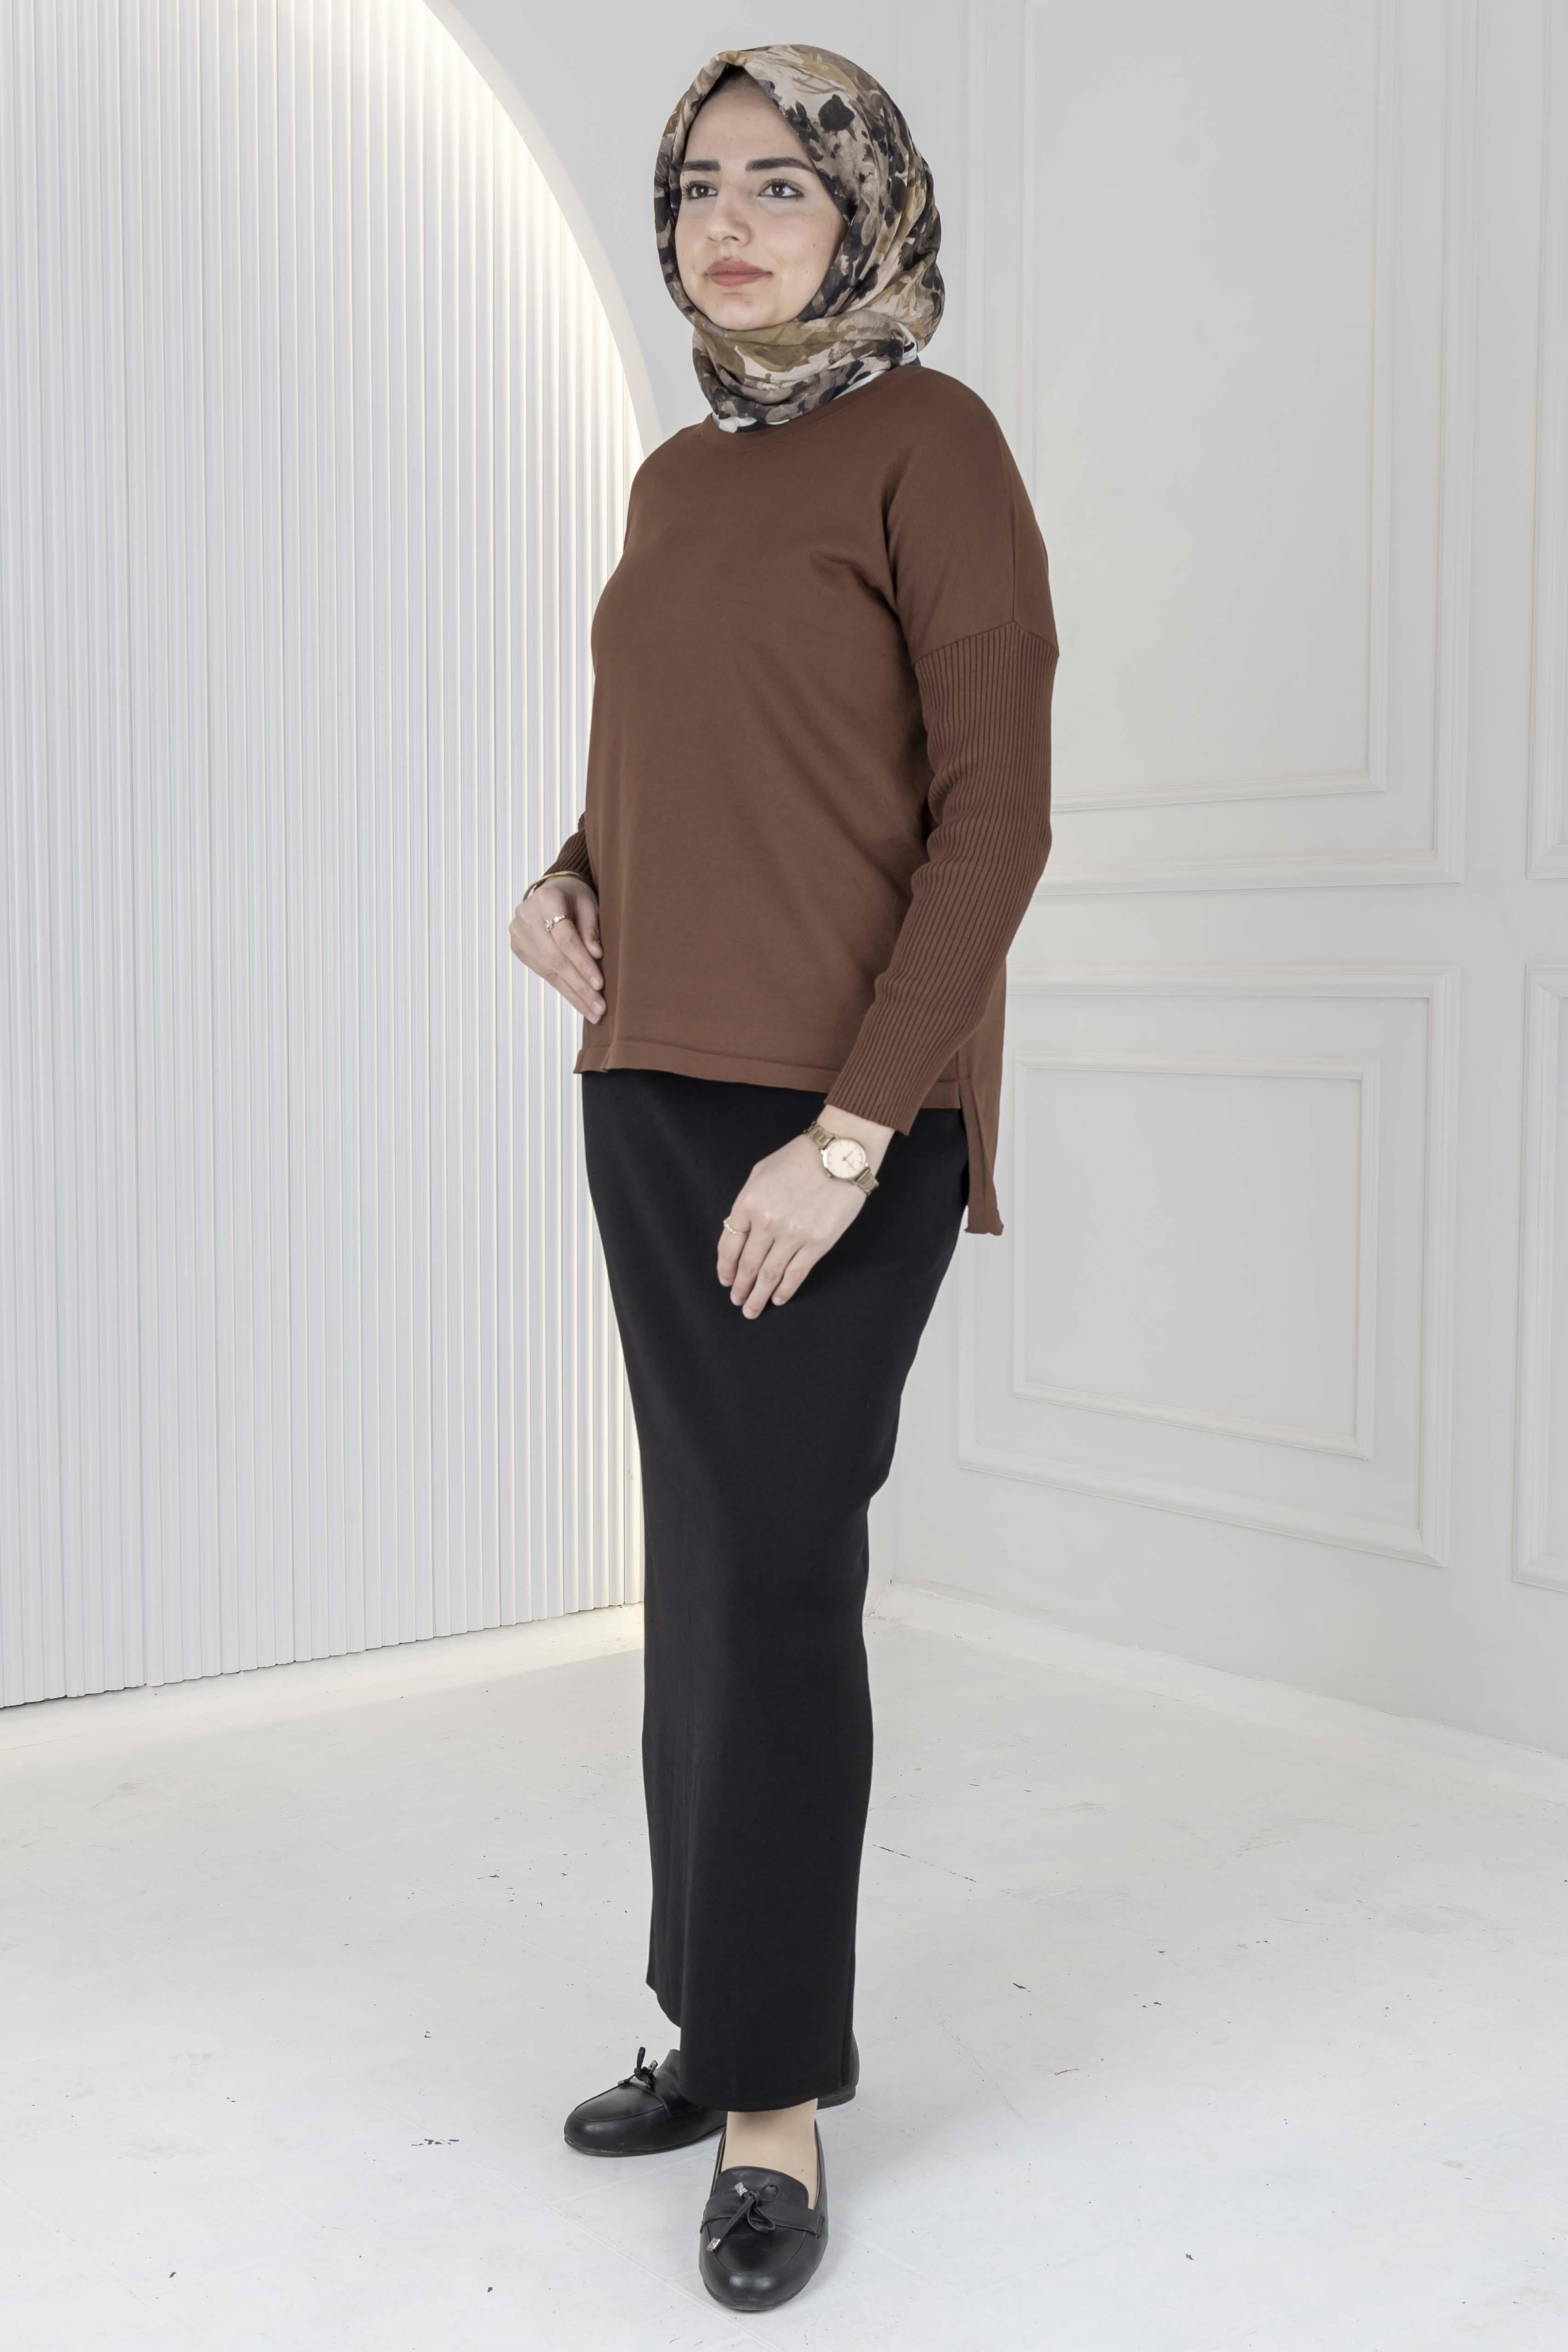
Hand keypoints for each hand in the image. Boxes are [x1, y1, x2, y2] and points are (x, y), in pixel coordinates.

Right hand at [509, 877, 603, 1022]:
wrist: (552, 892)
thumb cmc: (575, 898)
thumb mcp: (590, 905)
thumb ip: (591, 929)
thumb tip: (596, 955)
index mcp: (546, 900)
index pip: (566, 939)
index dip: (583, 963)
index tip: (600, 984)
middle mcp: (527, 916)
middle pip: (556, 959)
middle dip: (580, 987)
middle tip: (599, 1008)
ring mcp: (519, 934)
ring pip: (549, 971)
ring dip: (573, 994)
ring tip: (593, 1012)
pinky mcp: (518, 948)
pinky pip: (543, 973)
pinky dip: (563, 989)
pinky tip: (579, 1002)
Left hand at [718, 1104, 893, 1315]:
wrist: (840, 1152)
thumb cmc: (799, 1157)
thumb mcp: (760, 1173)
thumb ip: (747, 1203)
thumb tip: (741, 1232)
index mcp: (748, 1203)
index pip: (729, 1246)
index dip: (725, 1268)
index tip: (726, 1280)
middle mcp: (767, 1222)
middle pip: (747, 1265)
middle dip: (740, 1287)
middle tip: (737, 1302)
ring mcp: (793, 1235)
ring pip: (770, 1274)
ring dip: (758, 1296)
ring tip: (752, 1309)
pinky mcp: (818, 1243)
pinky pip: (796, 1274)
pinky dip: (785, 1290)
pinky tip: (778, 1299)